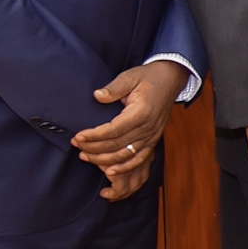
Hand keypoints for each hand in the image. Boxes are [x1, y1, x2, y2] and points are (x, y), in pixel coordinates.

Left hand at [75, 60, 185, 200]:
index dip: (94, 136)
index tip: (77, 137)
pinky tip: (110, 171)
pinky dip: (124, 168)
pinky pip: (139, 159)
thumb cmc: (148, 78)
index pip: (113, 130)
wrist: (171, 80)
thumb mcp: (130, 76)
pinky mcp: (153, 141)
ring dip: (103, 159)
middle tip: (76, 145)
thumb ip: (114, 88)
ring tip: (85, 156)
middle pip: (116, 145)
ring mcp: (151, 136)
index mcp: (141, 112)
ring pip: (125, 155)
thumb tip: (97, 95)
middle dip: (93, 148)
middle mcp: (147, 128)